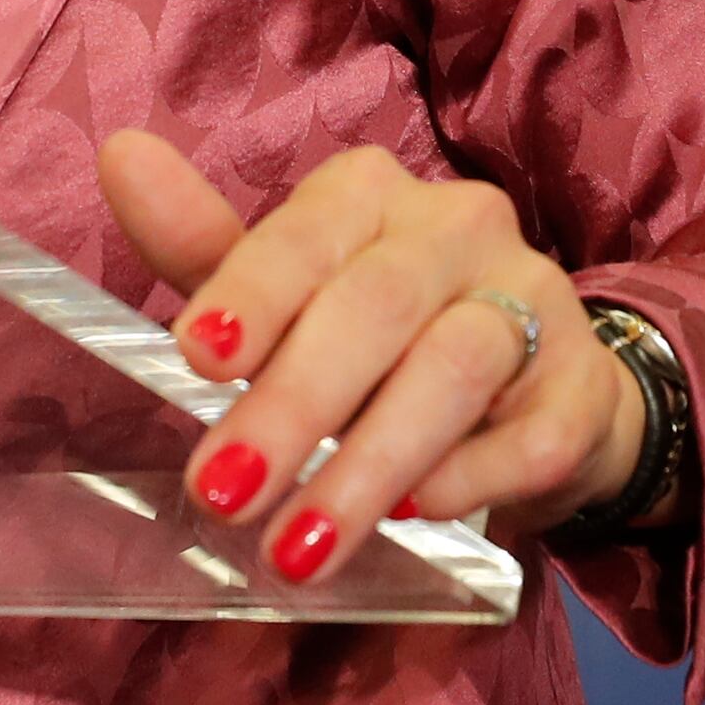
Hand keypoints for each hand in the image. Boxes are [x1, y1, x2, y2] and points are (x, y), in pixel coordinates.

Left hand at [100, 134, 643, 579]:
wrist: (540, 394)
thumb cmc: (383, 343)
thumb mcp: (289, 300)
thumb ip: (207, 252)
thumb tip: (120, 157)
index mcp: (371, 195)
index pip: (306, 232)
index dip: (250, 292)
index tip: (194, 356)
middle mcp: (458, 228)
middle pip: (375, 306)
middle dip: (292, 405)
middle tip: (222, 492)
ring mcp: (534, 301)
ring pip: (453, 369)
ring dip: (366, 465)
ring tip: (299, 547)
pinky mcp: (584, 387)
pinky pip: (528, 437)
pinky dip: (466, 481)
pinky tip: (415, 520)